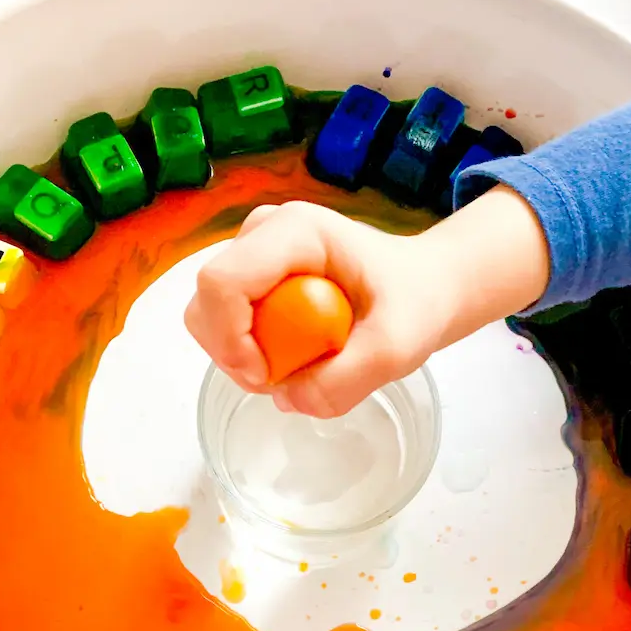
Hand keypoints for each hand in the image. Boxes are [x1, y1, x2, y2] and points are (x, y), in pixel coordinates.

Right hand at [184, 188, 549, 418]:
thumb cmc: (414, 302)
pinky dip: (250, 356)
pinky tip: (293, 357)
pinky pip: (224, 329)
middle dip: (236, 355)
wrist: (423, 288)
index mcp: (295, 231)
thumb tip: (288, 399)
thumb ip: (346, 379)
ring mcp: (252, 257)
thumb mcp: (397, 347)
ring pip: (209, 320)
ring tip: (300, 366)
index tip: (269, 376)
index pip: (222, 282)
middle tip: (288, 379)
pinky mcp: (251, 282)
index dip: (231, 338)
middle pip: (206, 303)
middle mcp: (262, 235)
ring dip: (243, 359)